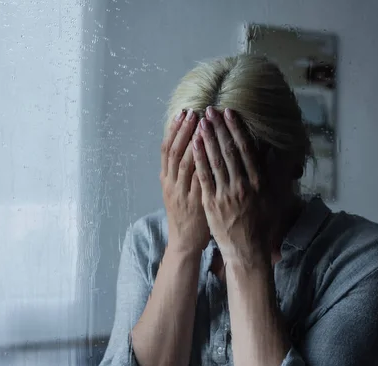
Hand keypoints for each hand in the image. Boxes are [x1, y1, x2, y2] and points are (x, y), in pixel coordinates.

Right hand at [161, 109, 209, 254]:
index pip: (167, 149)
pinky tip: (211, 149)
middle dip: (183, 130)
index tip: (182, 112)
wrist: (185, 241)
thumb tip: (192, 146)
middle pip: (174, 151)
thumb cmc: (186, 214)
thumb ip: (183, 171)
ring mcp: (181, 192)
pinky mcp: (194, 201)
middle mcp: (171, 183)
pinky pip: (198, 179)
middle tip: (192, 112)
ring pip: (184, 162)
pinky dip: (204, 163)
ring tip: (202, 124)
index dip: (174, 130)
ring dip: (193, 142)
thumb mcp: (179, 190)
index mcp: (166, 179)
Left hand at [192, 107, 271, 266]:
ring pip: (216, 160)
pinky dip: (199, 157)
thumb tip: (273, 150)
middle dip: (220, 128)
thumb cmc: (261, 224)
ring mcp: (226, 194)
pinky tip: (194, 143)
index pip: (247, 149)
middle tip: (211, 110)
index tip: (230, 113)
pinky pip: (204, 176)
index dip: (237, 129)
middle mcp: (243, 185)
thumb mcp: (273, 198)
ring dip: (208, 138)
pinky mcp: (211, 203)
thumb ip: (273, 173)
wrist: (246, 250)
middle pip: (229, 151)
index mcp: (259, 182)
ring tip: (201, 120)